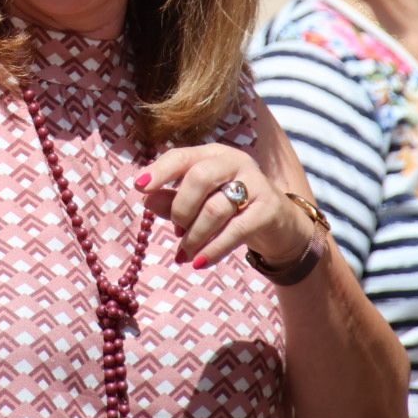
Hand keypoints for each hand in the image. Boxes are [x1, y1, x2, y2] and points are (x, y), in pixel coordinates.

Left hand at [133, 144, 314, 272]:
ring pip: (215, 208)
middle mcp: (236, 162)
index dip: (159, 171)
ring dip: (194, 235)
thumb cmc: (229, 210)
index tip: (138, 187)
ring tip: (185, 252)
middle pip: (199, 177)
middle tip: (175, 230)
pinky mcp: (269, 209)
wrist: (279, 226)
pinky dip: (212, 249)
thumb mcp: (198, 203)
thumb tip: (146, 197)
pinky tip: (198, 262)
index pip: (182, 156)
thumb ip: (171, 199)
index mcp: (213, 154)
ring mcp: (256, 183)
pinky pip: (235, 230)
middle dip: (180, 209)